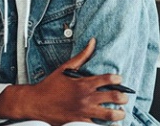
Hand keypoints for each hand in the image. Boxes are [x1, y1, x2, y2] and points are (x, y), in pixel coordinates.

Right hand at [0, 38, 128, 123]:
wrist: (35, 103)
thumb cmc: (50, 86)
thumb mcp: (65, 68)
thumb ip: (82, 56)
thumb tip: (92, 42)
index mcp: (84, 83)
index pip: (109, 79)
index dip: (118, 80)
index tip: (120, 80)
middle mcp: (86, 98)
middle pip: (114, 97)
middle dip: (123, 98)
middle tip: (124, 98)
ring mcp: (83, 111)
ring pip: (109, 115)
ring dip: (118, 114)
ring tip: (121, 113)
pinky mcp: (79, 122)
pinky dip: (103, 124)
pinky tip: (107, 123)